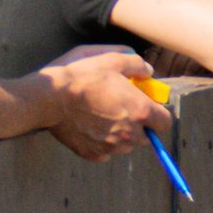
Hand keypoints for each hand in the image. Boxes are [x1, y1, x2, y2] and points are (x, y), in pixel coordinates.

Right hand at [41, 49, 163, 160]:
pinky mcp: (93, 153)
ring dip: (120, 134)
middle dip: (138, 124)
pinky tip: (88, 128)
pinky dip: (101, 143)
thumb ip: (135, 64)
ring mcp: (112, 146)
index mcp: (141, 111)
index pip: (166, 122)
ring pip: (126, 144)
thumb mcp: (109, 59)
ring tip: (100, 117)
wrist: (47, 98)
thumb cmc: (79, 77)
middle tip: (119, 109)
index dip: (157, 113)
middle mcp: (131, 133)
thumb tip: (148, 71)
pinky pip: (105, 152)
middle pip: (146, 136)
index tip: (145, 106)